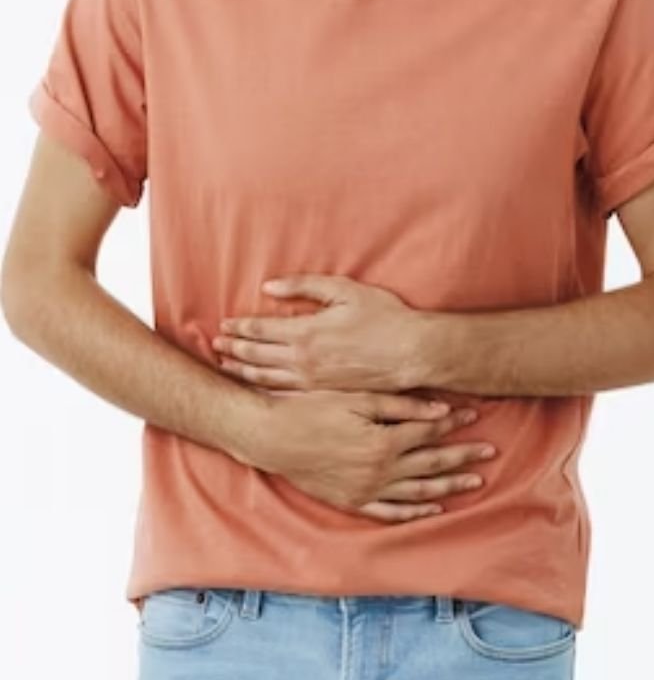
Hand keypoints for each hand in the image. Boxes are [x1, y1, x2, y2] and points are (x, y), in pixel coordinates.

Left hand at [212, 273, 429, 392]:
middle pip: (256, 355)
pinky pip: (284, 393)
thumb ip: (304, 286)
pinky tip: (256, 387)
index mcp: (305, 332)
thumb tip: (269, 287)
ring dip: (242, 371)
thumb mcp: (345, 291)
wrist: (412, 354)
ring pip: (265, 377)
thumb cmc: (384, 318)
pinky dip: (263, 388)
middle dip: (233, 349)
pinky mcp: (323, 393)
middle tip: (216, 346)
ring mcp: (311, 380)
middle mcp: (303, 360)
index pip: (260, 330)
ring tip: (226, 367)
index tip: (223, 325)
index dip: (238, 328)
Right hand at [247, 389, 496, 521]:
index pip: (429, 431)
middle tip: (491, 452)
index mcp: (382, 441)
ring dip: (449, 486)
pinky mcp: (351, 502)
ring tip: (475, 481)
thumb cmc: (310, 408)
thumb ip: (399, 405)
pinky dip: (415, 512)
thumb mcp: (355, 398)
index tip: (475, 416)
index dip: (455, 423)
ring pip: (418, 492)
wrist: (270, 436)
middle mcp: (379, 471)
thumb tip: (440, 408)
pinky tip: (434, 508)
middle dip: (463, 457)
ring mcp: (366, 491)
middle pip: (432, 464)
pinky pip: (391, 512)